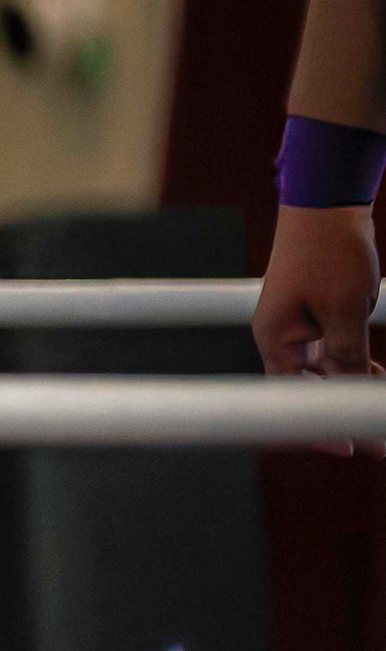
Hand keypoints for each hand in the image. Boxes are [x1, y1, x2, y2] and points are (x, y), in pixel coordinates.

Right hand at [255, 201, 383, 455]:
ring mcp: (296, 325)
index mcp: (274, 339)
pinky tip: (374, 373)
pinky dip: (351, 364)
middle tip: (371, 434)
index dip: (317, 427)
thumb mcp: (345, 310)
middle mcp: (279, 336)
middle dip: (336, 410)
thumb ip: (348, 357)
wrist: (328, 201)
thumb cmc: (329, 250)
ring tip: (376, 404)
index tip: (348, 448)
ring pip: (322, 371)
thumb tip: (352, 396)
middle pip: (304, 388)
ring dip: (349, 386)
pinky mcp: (314, 313)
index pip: (291, 397)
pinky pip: (331, 350)